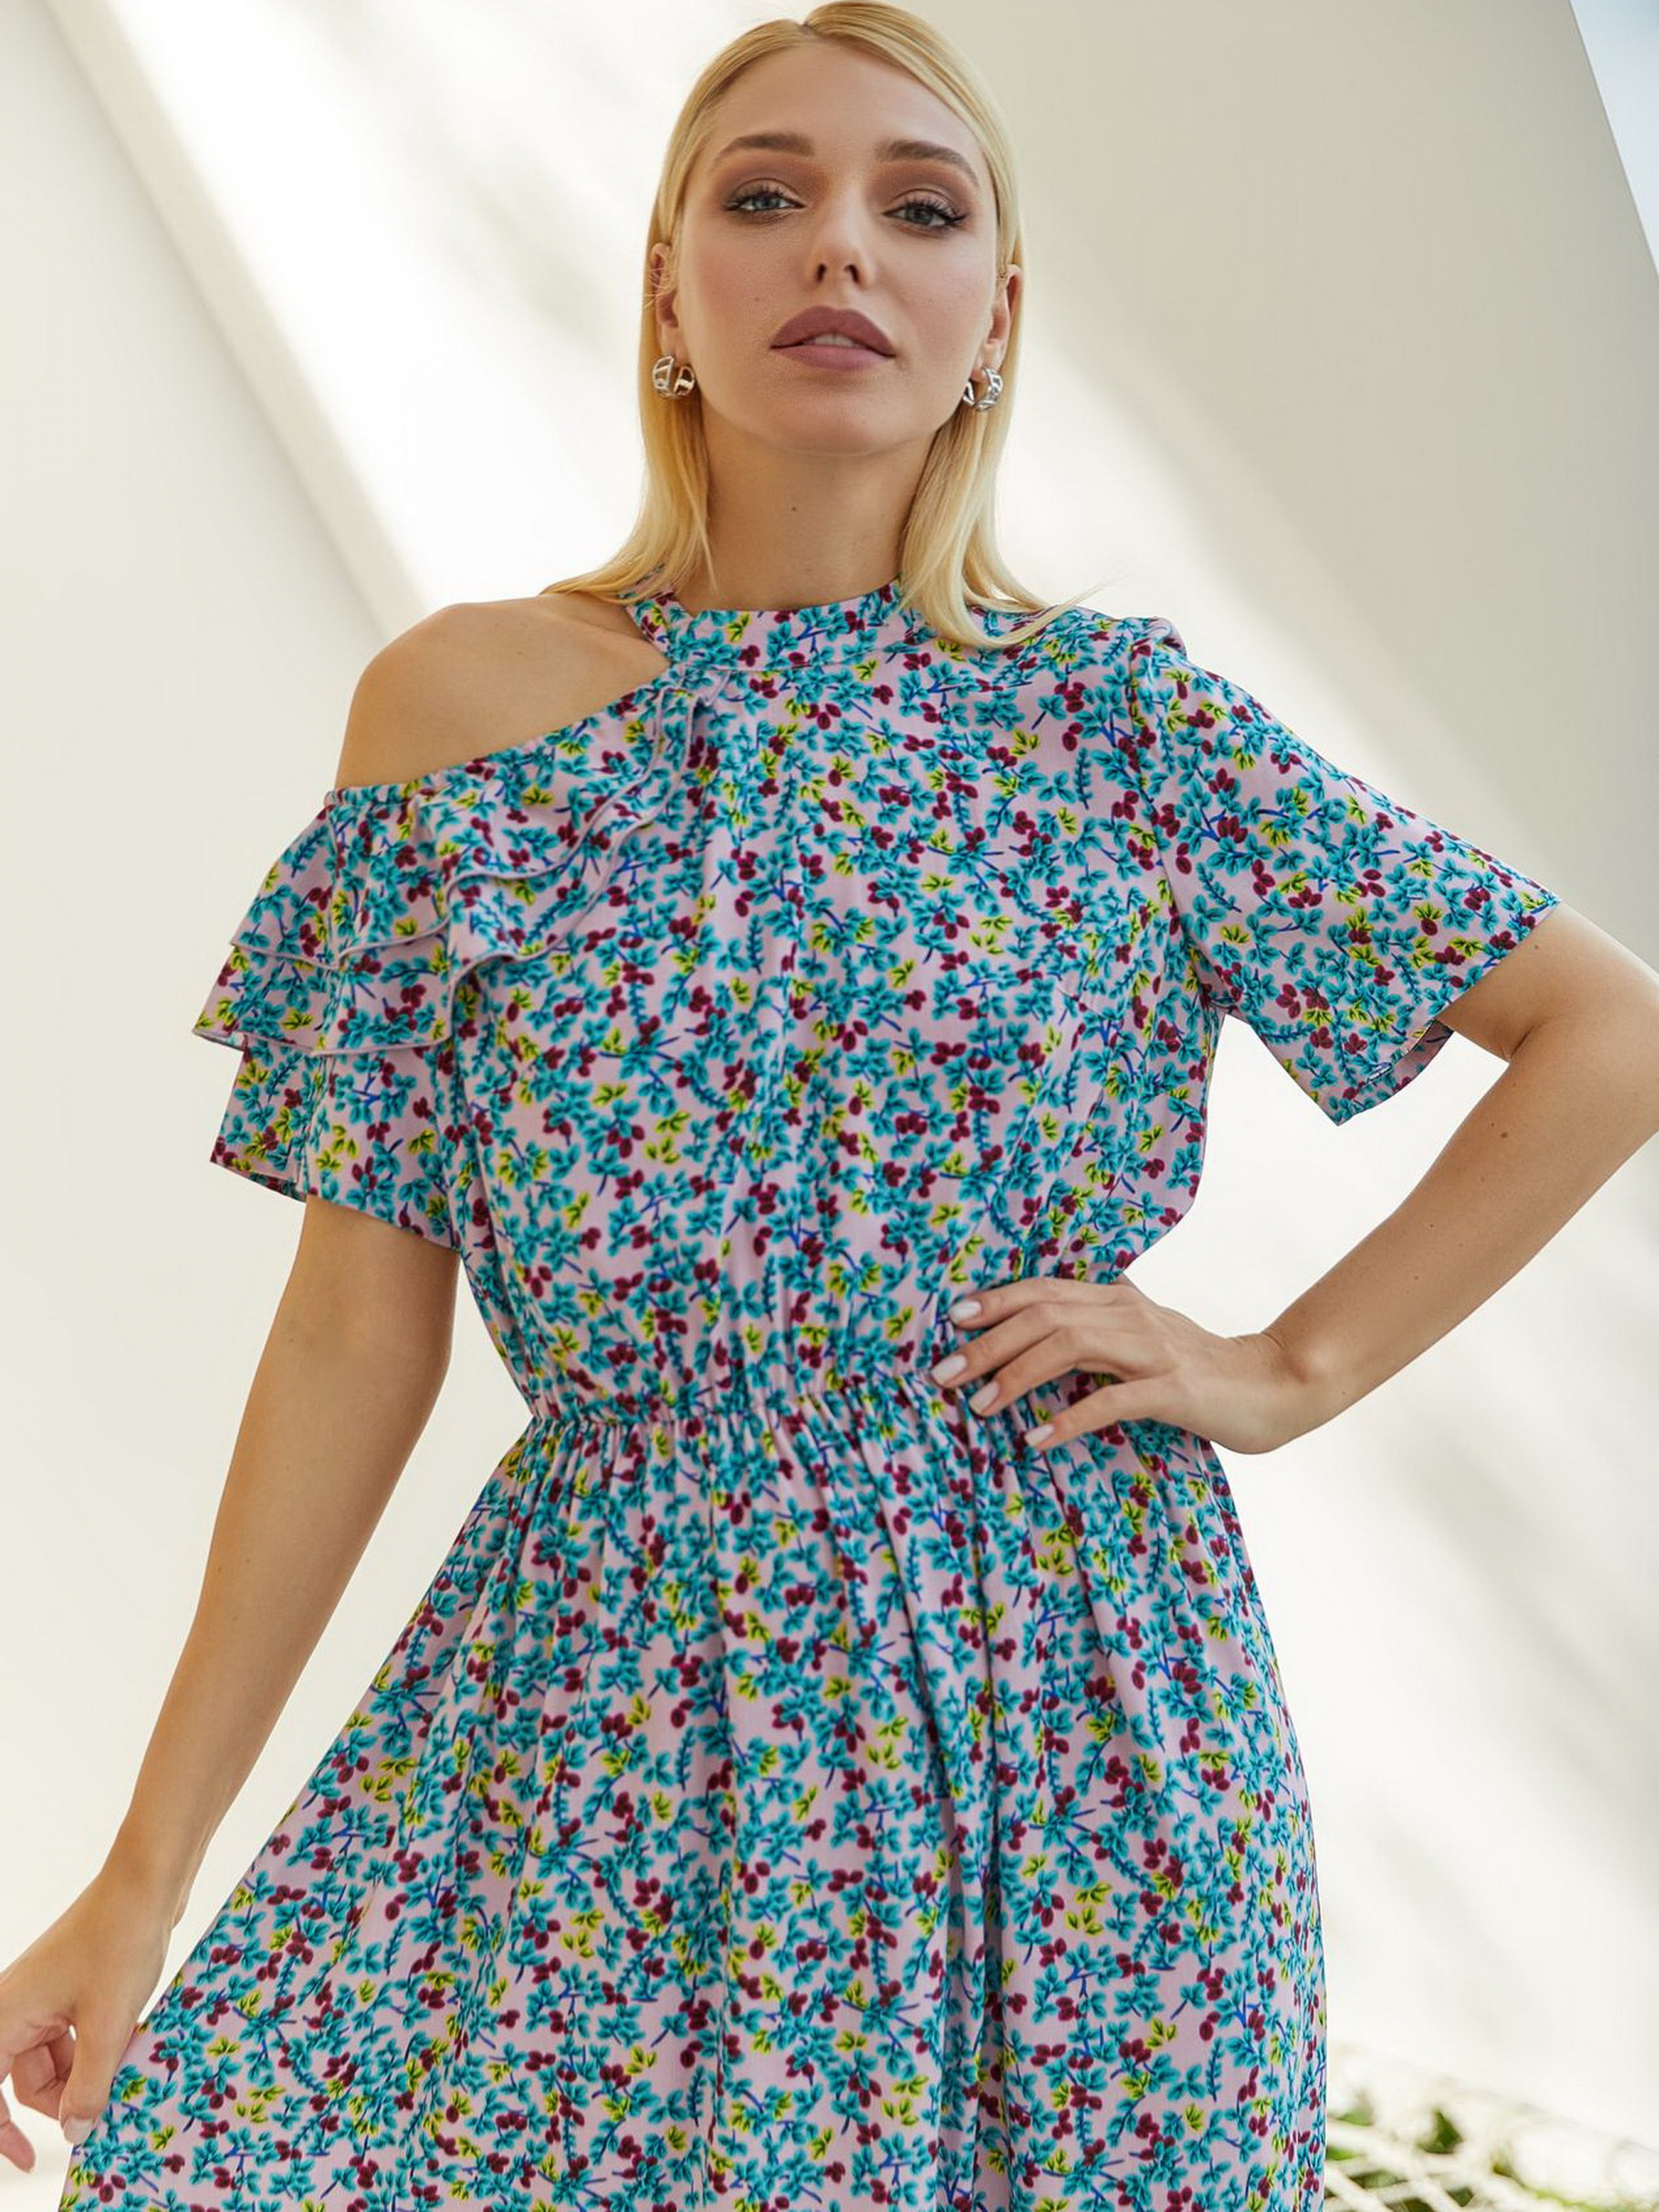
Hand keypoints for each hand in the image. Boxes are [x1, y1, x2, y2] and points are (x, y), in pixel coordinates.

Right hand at [0, 1867, 174, 2169]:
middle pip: (26, 2079)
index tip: (28, 2160)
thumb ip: (88, 2086)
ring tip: (124, 2059)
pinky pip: (72, 2035)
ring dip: (86, 2070)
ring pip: (54, 2059)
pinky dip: (96, 2046)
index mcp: (5, 2015)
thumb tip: (75, 2131)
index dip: (1, 2133)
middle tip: (105, 2100)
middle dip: (65, 2096)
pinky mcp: (70, 1987)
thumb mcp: (107, 2025)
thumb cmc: (120, 1940)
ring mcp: (43, 1995)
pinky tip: (127, 2043)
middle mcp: (15, 2006)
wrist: (147, 1881)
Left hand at [931, 1271, 1328, 1456]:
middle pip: (1045, 1315)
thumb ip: (1103, 1326)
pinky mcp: (1173, 1390)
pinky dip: (1068, 1419)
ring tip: (979, 1404)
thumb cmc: (1202, 1368)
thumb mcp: (1146, 1336)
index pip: (1046, 1290)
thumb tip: (1052, 1321)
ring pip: (1069, 1345)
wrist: (1276, 1385)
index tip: (952, 1320)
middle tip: (944, 1374)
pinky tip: (1036, 1440)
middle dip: (988, 1343)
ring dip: (1016, 1374)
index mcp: (1120, 1301)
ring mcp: (1152, 1350)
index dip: (997, 1301)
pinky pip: (1111, 1401)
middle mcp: (1130, 1316)